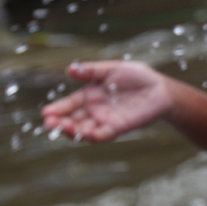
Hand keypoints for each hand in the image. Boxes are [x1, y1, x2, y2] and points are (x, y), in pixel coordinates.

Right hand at [41, 60, 173, 140]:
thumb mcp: (111, 69)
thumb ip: (91, 71)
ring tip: (63, 127)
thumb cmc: (137, 77)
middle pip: (72, 120)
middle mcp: (94, 111)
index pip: (68, 105)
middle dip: (59, 122)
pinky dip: (93, 135)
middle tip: (49, 122)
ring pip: (84, 130)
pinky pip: (103, 134)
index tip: (46, 113)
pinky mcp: (119, 127)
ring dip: (72, 130)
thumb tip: (69, 70)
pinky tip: (85, 133)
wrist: (160, 88)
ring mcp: (105, 120)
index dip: (57, 109)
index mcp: (89, 95)